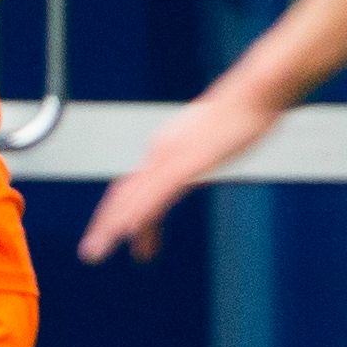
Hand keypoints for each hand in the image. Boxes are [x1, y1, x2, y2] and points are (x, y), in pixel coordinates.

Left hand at [81, 84, 285, 262]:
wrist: (255, 94)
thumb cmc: (241, 115)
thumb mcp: (214, 140)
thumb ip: (200, 154)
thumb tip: (199, 161)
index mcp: (165, 148)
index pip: (133, 185)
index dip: (119, 212)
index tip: (117, 236)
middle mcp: (160, 152)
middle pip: (123, 193)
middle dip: (105, 224)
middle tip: (92, 252)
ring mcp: (171, 157)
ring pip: (132, 197)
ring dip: (112, 226)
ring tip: (98, 251)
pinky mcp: (186, 163)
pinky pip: (157, 193)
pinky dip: (139, 213)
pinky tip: (128, 231)